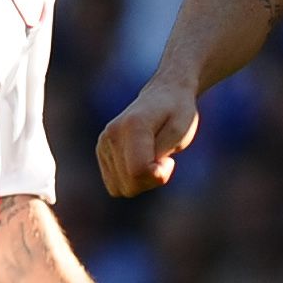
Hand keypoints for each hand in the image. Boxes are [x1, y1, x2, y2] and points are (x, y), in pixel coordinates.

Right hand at [97, 79, 199, 197]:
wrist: (165, 94)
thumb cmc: (177, 114)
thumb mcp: (180, 133)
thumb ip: (162, 156)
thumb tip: (140, 175)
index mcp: (132, 126)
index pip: (139, 171)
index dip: (159, 174)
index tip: (169, 160)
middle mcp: (112, 134)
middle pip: (130, 185)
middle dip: (151, 179)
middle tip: (162, 158)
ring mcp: (103, 143)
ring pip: (121, 189)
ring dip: (141, 181)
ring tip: (151, 159)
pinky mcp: (101, 151)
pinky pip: (115, 185)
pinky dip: (131, 181)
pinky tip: (140, 162)